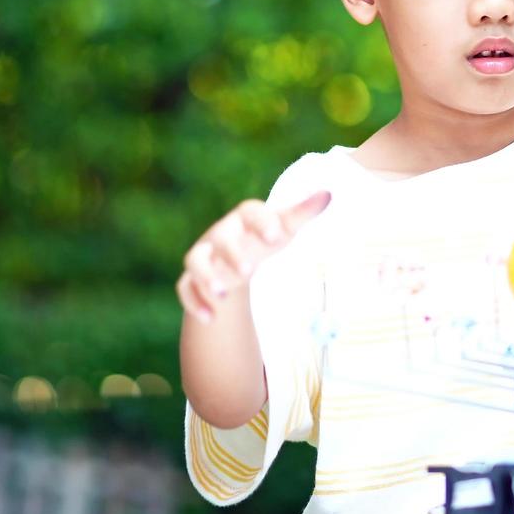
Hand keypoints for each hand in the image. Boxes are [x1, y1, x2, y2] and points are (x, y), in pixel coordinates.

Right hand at [176, 190, 331, 323]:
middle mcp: (220, 234)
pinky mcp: (191, 277)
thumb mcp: (283, 229)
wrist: (231, 259)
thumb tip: (328, 194)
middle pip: (222, 238)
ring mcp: (203, 255)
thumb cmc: (261, 240)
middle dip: (233, 254)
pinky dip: (194, 302)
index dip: (262, 222)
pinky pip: (185, 287)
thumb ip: (302, 213)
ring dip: (206, 277)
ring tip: (222, 296)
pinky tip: (209, 319)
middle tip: (249, 271)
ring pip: (195, 261)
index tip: (277, 236)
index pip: (251, 212)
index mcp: (244, 218)